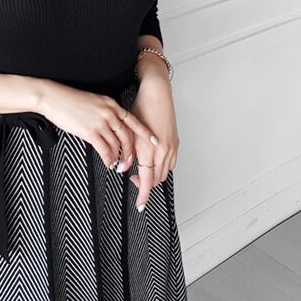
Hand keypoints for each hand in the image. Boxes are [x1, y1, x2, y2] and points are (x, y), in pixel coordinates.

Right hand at [36, 79, 158, 172]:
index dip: (145, 132)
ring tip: (118, 165)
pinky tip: (109, 163)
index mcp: (111, 104)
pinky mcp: (90, 132)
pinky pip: (105, 149)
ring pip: (117, 145)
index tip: (154, 141)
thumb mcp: (93, 101)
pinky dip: (109, 159)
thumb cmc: (70, 100)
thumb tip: (110, 125)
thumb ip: (105, 112)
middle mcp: (109, 113)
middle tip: (130, 162)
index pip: (133, 121)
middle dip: (131, 152)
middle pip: (128, 136)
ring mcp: (101, 122)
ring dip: (119, 157)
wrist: (54, 98)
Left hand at [127, 74, 178, 211]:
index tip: (140, 206)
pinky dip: (162, 168)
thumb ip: (128, 153)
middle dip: (145, 185)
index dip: (142, 195)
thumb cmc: (140, 109)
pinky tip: (153, 162)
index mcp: (149, 150)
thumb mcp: (128, 132)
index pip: (146, 181)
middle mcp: (163, 152)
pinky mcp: (175, 142)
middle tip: (132, 180)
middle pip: (155, 180)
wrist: (157, 94)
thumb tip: (126, 167)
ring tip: (141, 171)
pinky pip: (170, 163)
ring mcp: (171, 147)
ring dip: (153, 177)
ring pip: (163, 173)